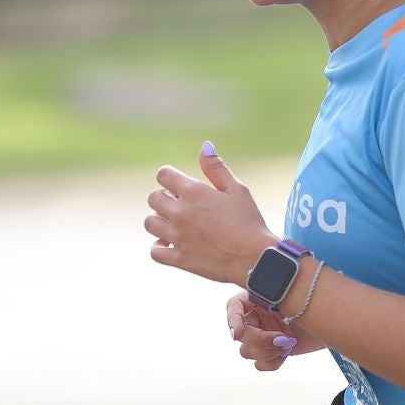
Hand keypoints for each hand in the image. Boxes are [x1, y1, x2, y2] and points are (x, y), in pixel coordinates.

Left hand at [145, 142, 273, 284]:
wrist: (255, 258)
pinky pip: (154, 252)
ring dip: (159, 221)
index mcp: (193, 192)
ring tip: (174, 224)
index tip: (178, 185)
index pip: (163, 175)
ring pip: (149, 223)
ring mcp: (177, 237)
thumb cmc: (250, 221)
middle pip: (153, 198)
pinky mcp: (179, 259)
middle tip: (180, 205)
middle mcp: (180, 213)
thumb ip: (217, 168)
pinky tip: (170, 245)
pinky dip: (159, 248)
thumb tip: (204, 145)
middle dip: (164, 198)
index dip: (169, 177)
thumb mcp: (237, 190)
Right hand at [226, 289, 323, 371]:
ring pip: (247, 352)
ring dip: (267, 351)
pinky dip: (272, 362)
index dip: (233, 321)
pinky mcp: (272, 351)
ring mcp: (263, 335)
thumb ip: (273, 298)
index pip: (233, 308)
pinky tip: (287, 352)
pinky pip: (260, 364)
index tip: (238, 334)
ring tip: (288, 343)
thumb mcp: (293, 295)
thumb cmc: (316, 301)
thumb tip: (253, 299)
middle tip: (282, 338)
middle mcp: (256, 317)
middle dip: (260, 340)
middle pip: (241, 336)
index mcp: (257, 298)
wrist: (335, 319)